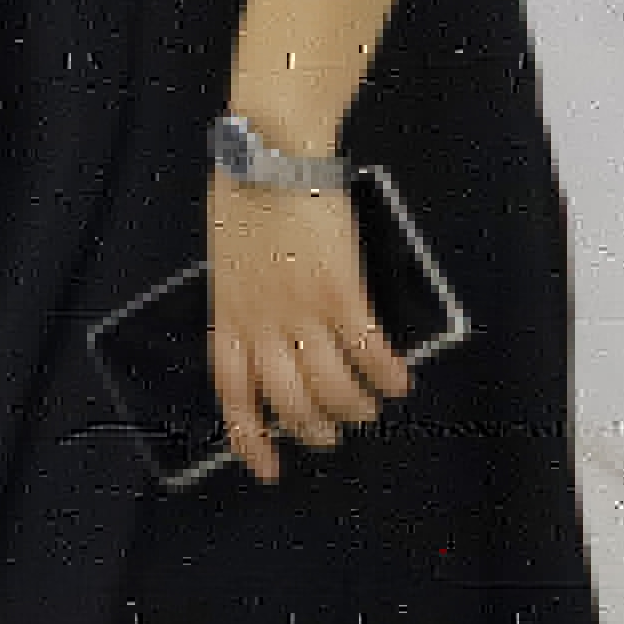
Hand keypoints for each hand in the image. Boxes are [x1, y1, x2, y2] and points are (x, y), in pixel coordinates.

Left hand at [206, 174, 407, 482]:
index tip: (266, 468)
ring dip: (355, 408)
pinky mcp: (340, 294)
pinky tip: (397, 381)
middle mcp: (261, 323)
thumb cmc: (244, 197)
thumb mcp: (226, 260)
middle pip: (289, 403)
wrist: (271, 155)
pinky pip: (368, 354)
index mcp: (227, 314)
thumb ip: (241, 302)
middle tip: (332, 432)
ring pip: (332, 389)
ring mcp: (301, 311)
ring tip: (367, 407)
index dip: (249, 437)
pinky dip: (386, 376)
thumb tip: (262, 335)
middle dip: (314, 429)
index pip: (232, 393)